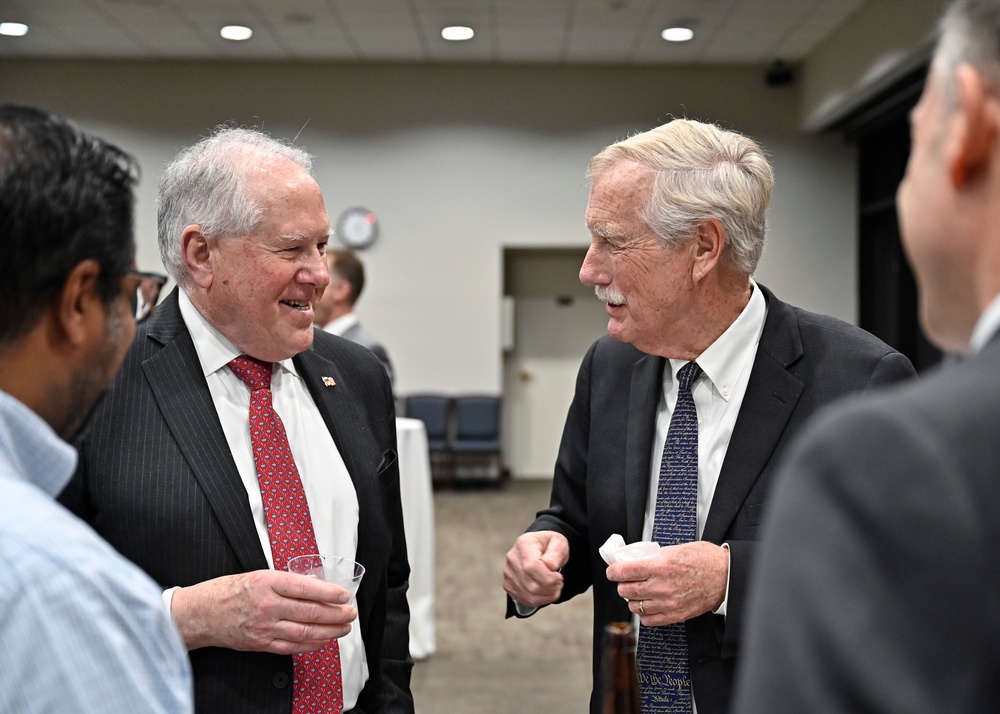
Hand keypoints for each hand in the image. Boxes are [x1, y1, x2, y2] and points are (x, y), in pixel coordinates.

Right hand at [171, 570, 356, 653]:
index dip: (329, 592)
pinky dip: (312, 645)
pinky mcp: (261, 643)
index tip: (344, 595)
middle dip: (335, 614)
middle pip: (309, 612)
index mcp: (267, 583)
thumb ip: (287, 581)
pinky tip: (324, 640)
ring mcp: (264, 627)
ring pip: (305, 632)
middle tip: (350, 612)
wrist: (202, 613)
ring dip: (330, 631)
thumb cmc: (229, 591)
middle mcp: (267, 606)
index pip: (305, 588)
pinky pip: (292, 647)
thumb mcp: (259, 575)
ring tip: (344, 627)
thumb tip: (315, 584)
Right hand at [503, 531, 570, 607]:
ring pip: (529, 595)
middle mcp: (512, 558)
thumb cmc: (550, 546)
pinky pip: (526, 600)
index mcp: (524, 544)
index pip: (531, 566)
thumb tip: (549, 565)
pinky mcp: (509, 585)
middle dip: (550, 587)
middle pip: (531, 584)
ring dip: (547, 595)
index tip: (558, 576)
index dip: (548, 577)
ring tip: (554, 586)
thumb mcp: (559, 542)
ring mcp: (508, 573)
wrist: (540, 549)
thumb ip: (556, 552)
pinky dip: (541, 599)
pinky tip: (546, 591)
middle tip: (559, 581)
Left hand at [607, 541, 728, 625]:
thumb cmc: (706, 560)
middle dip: (622, 585)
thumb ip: (656, 557)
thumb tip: (639, 560)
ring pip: (635, 606)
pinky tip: (647, 606)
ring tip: (637, 594)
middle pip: (626, 590)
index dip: (613, 571)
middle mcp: (662, 586)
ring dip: (632, 599)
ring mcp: (668, 602)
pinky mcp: (676, 615)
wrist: (726, 576)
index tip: (612, 571)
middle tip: (625, 581)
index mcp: (660, 566)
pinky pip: (650, 620)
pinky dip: (644, 614)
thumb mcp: (676, 549)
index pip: (624, 571)